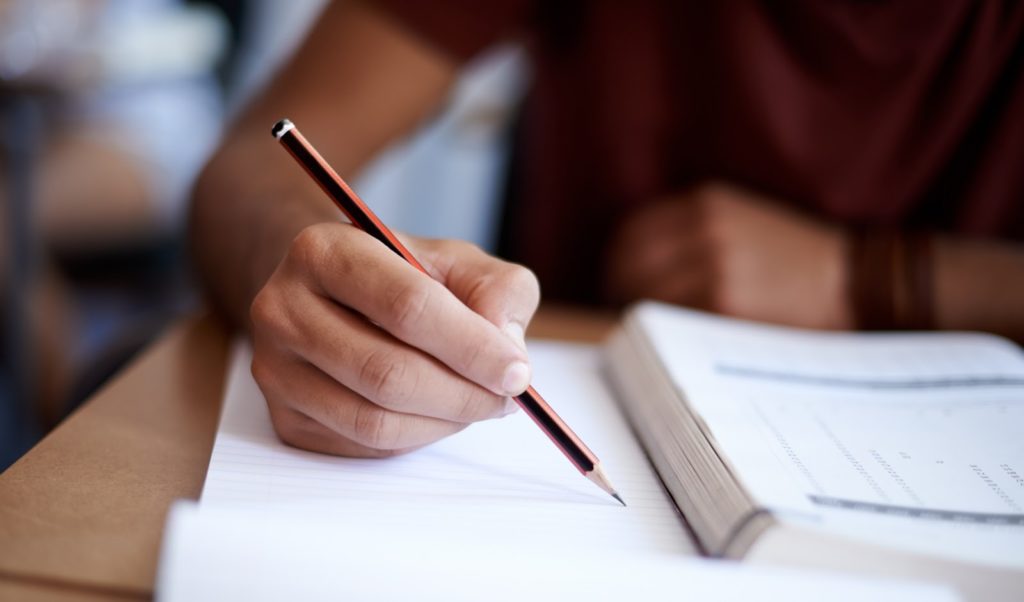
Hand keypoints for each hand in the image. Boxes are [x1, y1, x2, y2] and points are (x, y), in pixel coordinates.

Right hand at [250, 222, 539, 456]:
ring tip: (478, 403)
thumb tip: (506, 347)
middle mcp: (283, 307)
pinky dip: (416, 436)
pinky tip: (437, 412)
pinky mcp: (284, 417)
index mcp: (324, 251)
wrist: (334, 294)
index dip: (471, 347)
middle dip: (463, 394)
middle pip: (387, 372)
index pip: (406, 306)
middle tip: (508, 397)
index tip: (518, 372)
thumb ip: (497, 290)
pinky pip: (363, 445)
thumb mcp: (457, 262)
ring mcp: (276, 368)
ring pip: (374, 420)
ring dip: (444, 422)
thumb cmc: (402, 276)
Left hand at [606, 182, 852, 329]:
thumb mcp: (742, 220)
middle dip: (621, 292)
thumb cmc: (796, 260)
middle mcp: (705, 229)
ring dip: (639, 316)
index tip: (618, 284)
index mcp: (706, 203)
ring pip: (645, 295)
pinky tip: (674, 342)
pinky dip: (664, 333)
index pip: (631, 233)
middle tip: (626, 316)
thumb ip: (690, 233)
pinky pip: (672, 320)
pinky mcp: (724, 304)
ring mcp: (714, 266)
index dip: (618, 263)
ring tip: (650, 333)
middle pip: (629, 265)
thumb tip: (631, 267)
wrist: (855, 282)